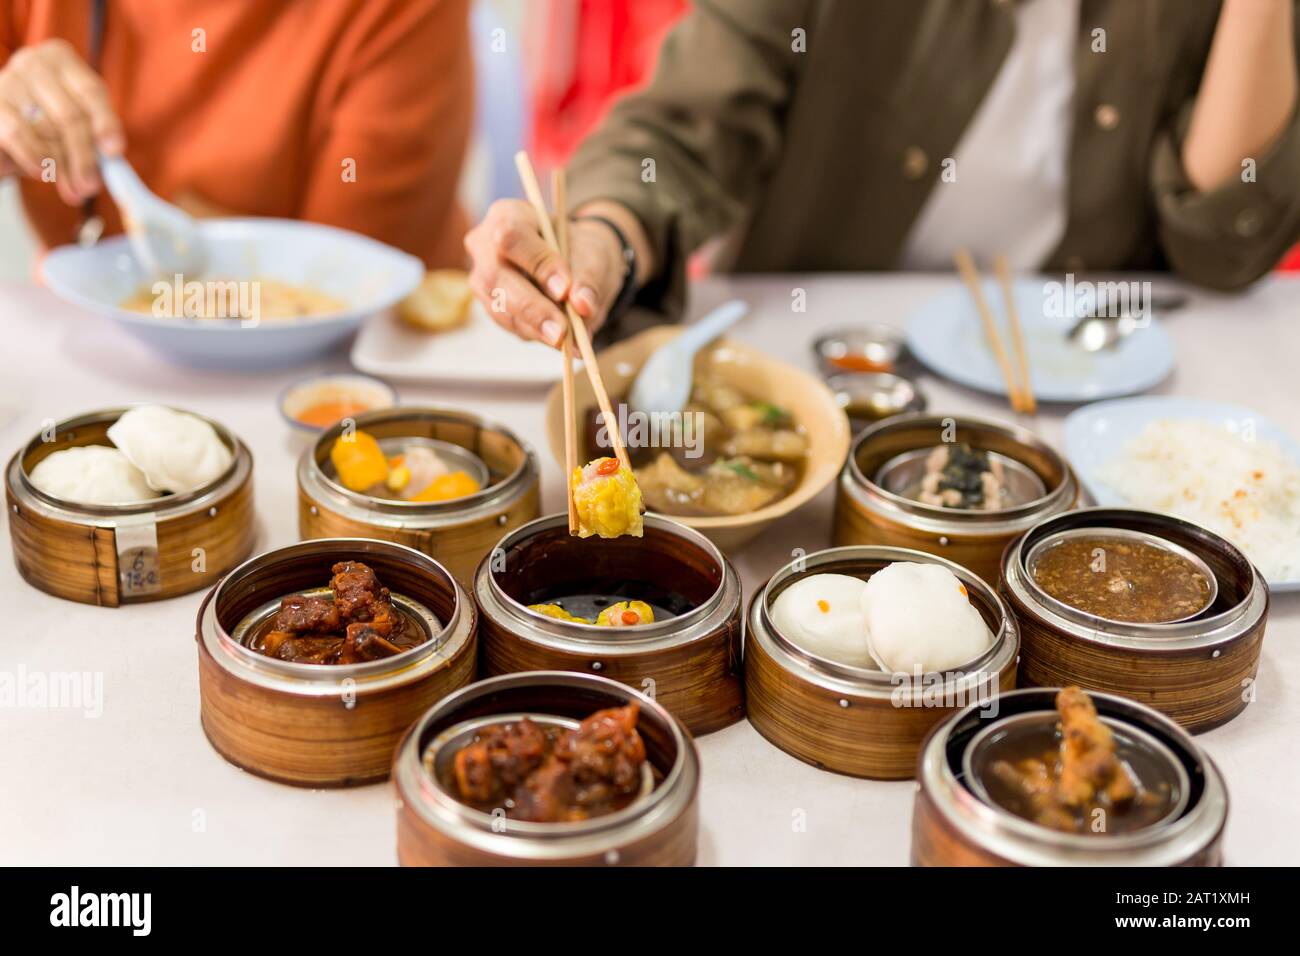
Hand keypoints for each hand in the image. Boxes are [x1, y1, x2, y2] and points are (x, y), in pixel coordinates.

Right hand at [0, 39, 123, 203]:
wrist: (5, 132)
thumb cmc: (48, 126)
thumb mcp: (76, 125)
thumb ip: (94, 137)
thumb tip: (112, 158)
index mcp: (61, 60)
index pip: (90, 91)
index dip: (105, 123)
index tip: (114, 152)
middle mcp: (33, 63)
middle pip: (70, 115)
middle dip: (84, 157)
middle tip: (90, 187)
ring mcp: (8, 80)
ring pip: (46, 129)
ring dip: (61, 165)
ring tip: (72, 189)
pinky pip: (17, 134)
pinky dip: (33, 157)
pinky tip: (41, 173)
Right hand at [464, 198, 626, 346]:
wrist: (577, 266)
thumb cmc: (581, 252)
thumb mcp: (594, 256)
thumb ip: (588, 278)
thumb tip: (582, 306)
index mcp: (508, 215)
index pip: (511, 237)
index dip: (536, 264)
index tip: (564, 289)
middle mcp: (484, 244)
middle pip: (496, 276)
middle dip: (531, 307)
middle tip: (563, 333)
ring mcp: (482, 277)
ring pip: (500, 307)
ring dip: (536, 327)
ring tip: (571, 341)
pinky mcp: (491, 306)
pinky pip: (509, 325)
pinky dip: (537, 335)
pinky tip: (563, 340)